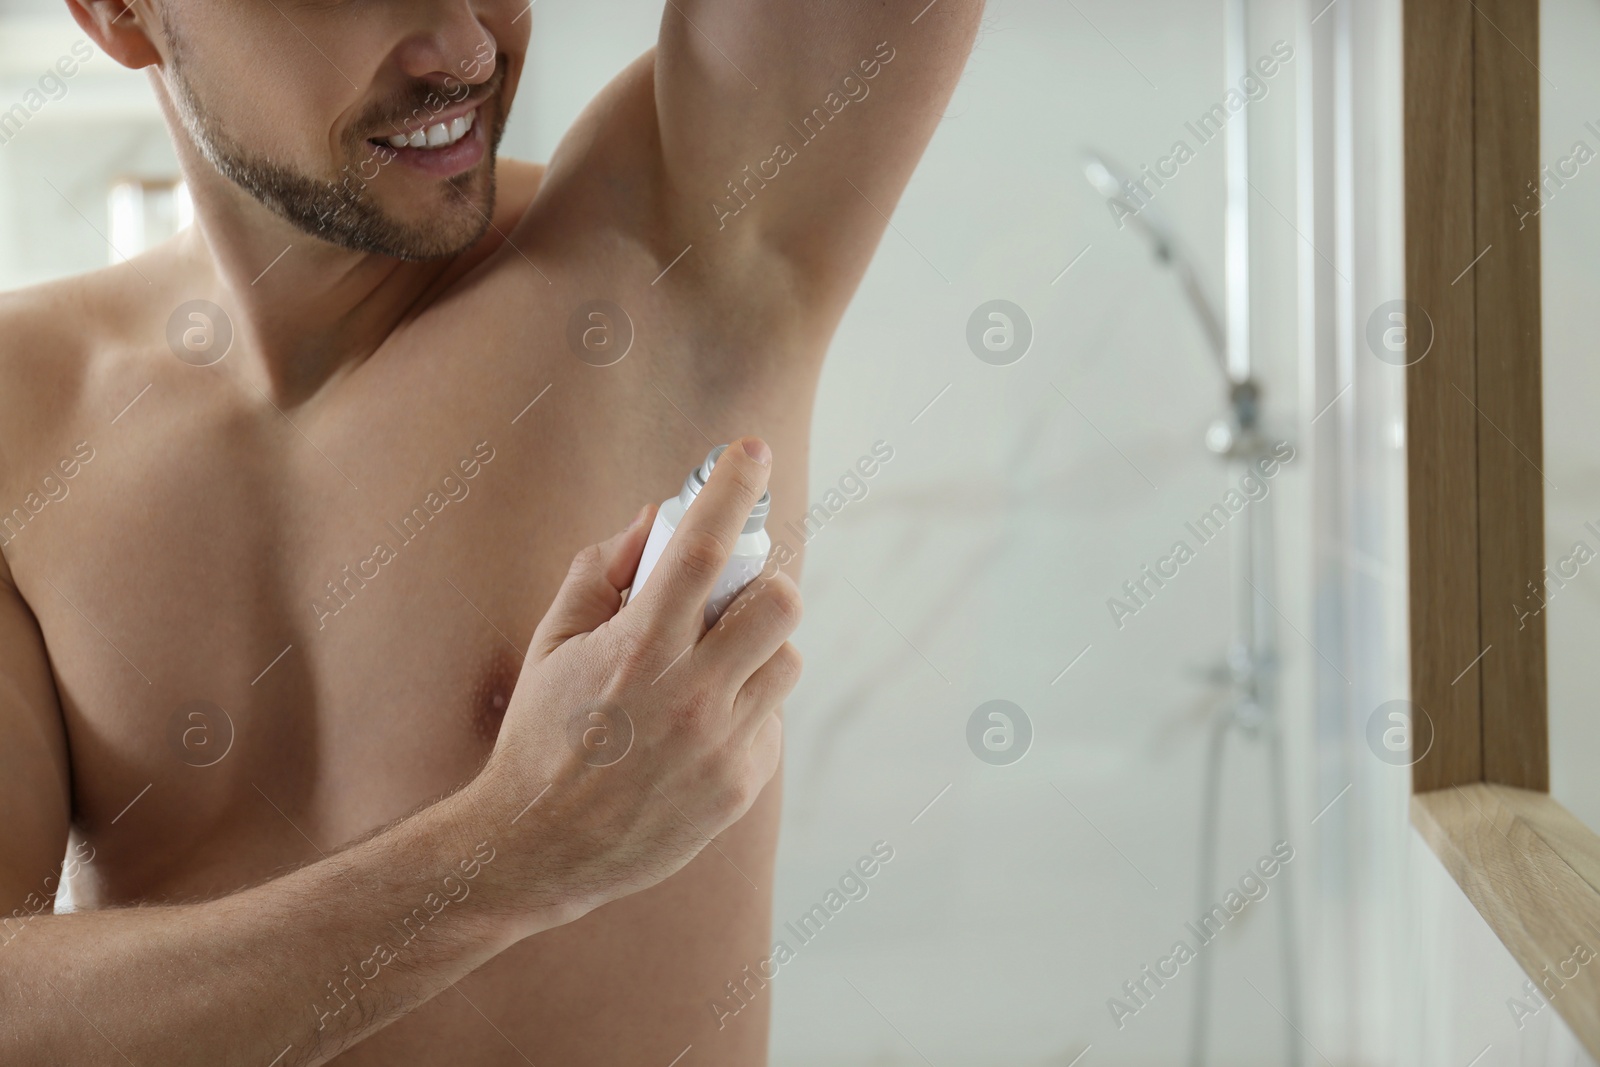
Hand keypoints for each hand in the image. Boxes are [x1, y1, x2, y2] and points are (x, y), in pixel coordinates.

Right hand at [473, 436, 800, 933]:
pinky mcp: (740, 785)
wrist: (538, 848)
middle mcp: (688, 693)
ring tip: (708, 670)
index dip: (732, 489)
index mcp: (637, 648)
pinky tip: (695, 732)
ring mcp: (720, 744)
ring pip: (786, 661)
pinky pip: (770, 722)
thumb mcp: (553, 644)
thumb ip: (602, 572)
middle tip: (730, 600)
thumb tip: (655, 517)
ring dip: (757, 651)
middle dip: (762, 586)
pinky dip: (744, 711)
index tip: (751, 450)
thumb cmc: (541, 736)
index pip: (701, 548)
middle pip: (778, 603)